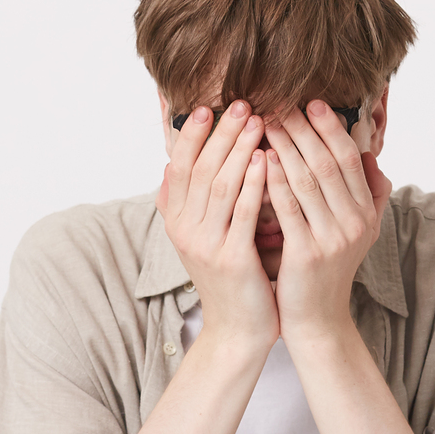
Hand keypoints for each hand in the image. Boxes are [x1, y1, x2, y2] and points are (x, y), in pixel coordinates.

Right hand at [157, 101, 277, 354]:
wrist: (237, 329)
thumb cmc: (228, 278)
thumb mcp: (201, 237)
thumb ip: (186, 203)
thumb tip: (169, 165)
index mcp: (176, 220)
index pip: (179, 166)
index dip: (191, 135)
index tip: (207, 107)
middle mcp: (184, 230)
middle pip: (201, 169)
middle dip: (221, 134)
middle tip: (241, 104)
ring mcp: (206, 245)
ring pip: (220, 185)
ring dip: (239, 150)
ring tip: (257, 122)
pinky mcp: (230, 259)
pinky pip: (242, 213)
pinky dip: (253, 184)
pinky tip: (265, 161)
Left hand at [263, 102, 392, 339]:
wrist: (317, 320)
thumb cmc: (327, 269)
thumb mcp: (357, 232)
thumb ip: (366, 195)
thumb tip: (370, 156)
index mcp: (366, 213)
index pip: (350, 159)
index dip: (332, 128)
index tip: (312, 102)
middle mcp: (355, 223)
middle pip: (328, 163)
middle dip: (304, 130)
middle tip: (280, 103)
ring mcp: (333, 239)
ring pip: (307, 180)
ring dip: (285, 146)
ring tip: (265, 123)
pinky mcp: (307, 254)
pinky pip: (288, 207)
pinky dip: (274, 179)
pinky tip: (260, 159)